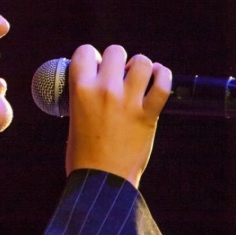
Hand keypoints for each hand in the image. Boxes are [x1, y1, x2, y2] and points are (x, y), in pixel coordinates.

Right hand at [65, 45, 171, 187]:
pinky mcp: (148, 114)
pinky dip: (162, 75)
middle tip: (118, 73)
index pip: (85, 52)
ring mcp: (128, 102)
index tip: (95, 65)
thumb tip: (93, 80)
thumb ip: (83, 96)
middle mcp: (105, 91)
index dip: (91, 56)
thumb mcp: (73, 118)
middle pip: (115, 52)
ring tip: (138, 76)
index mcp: (80, 90)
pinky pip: (162, 83)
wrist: (102, 182)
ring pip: (142, 62)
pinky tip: (158, 76)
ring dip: (140, 65)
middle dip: (117, 59)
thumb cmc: (83, 155)